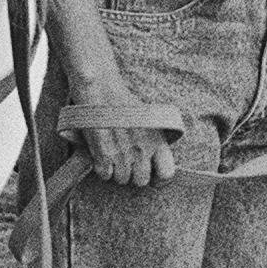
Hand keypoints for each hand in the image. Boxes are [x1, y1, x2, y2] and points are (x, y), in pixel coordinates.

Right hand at [66, 64, 178, 188]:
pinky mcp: (103, 154)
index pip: (167, 174)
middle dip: (133, 174)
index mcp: (157, 139)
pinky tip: (100, 153)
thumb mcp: (147, 119)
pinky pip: (105, 174)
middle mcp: (142, 148)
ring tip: (111, 153)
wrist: (100, 87)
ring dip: (116, 171)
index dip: (158, 178)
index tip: (151, 175)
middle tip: (125, 161)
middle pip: (141, 180)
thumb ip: (153, 141)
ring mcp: (123, 153)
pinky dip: (101, 167)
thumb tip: (150, 162)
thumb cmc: (123, 101)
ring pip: (122, 179)